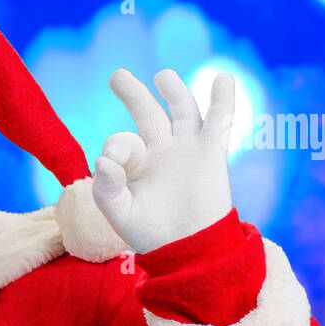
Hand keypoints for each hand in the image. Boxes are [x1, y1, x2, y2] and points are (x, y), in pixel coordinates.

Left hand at [93, 68, 234, 253]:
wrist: (189, 249)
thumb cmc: (151, 235)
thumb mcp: (120, 214)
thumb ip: (106, 189)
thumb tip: (102, 160)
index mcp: (135, 165)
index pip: (122, 143)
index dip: (116, 147)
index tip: (113, 164)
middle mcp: (160, 152)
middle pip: (147, 114)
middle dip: (133, 94)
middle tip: (117, 76)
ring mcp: (187, 149)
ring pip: (182, 110)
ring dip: (173, 90)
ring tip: (162, 76)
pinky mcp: (211, 153)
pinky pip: (219, 121)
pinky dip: (222, 100)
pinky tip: (222, 78)